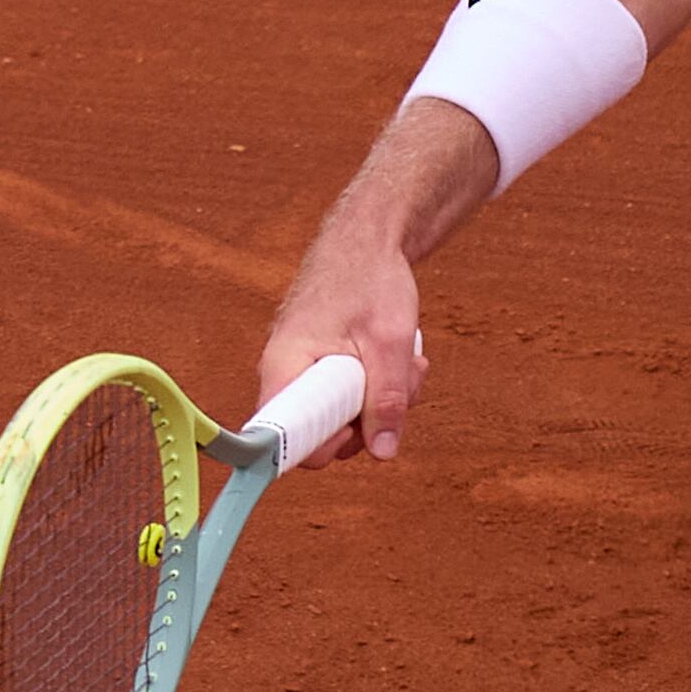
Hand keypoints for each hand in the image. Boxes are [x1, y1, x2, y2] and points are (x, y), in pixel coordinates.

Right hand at [261, 222, 429, 460]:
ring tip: (406, 365)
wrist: (366, 239)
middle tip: (400, 389)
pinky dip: (381, 387)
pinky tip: (400, 362)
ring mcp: (306, 372)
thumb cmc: (369, 278)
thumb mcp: (388, 342)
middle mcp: (286, 375)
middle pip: (321, 433)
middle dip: (369, 421)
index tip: (358, 430)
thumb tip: (384, 452)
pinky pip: (350, 397)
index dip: (323, 446)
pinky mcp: (324, 369)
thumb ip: (386, 399)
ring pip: (343, 417)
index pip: (284, 438)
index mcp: (285, 367)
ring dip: (383, 402)